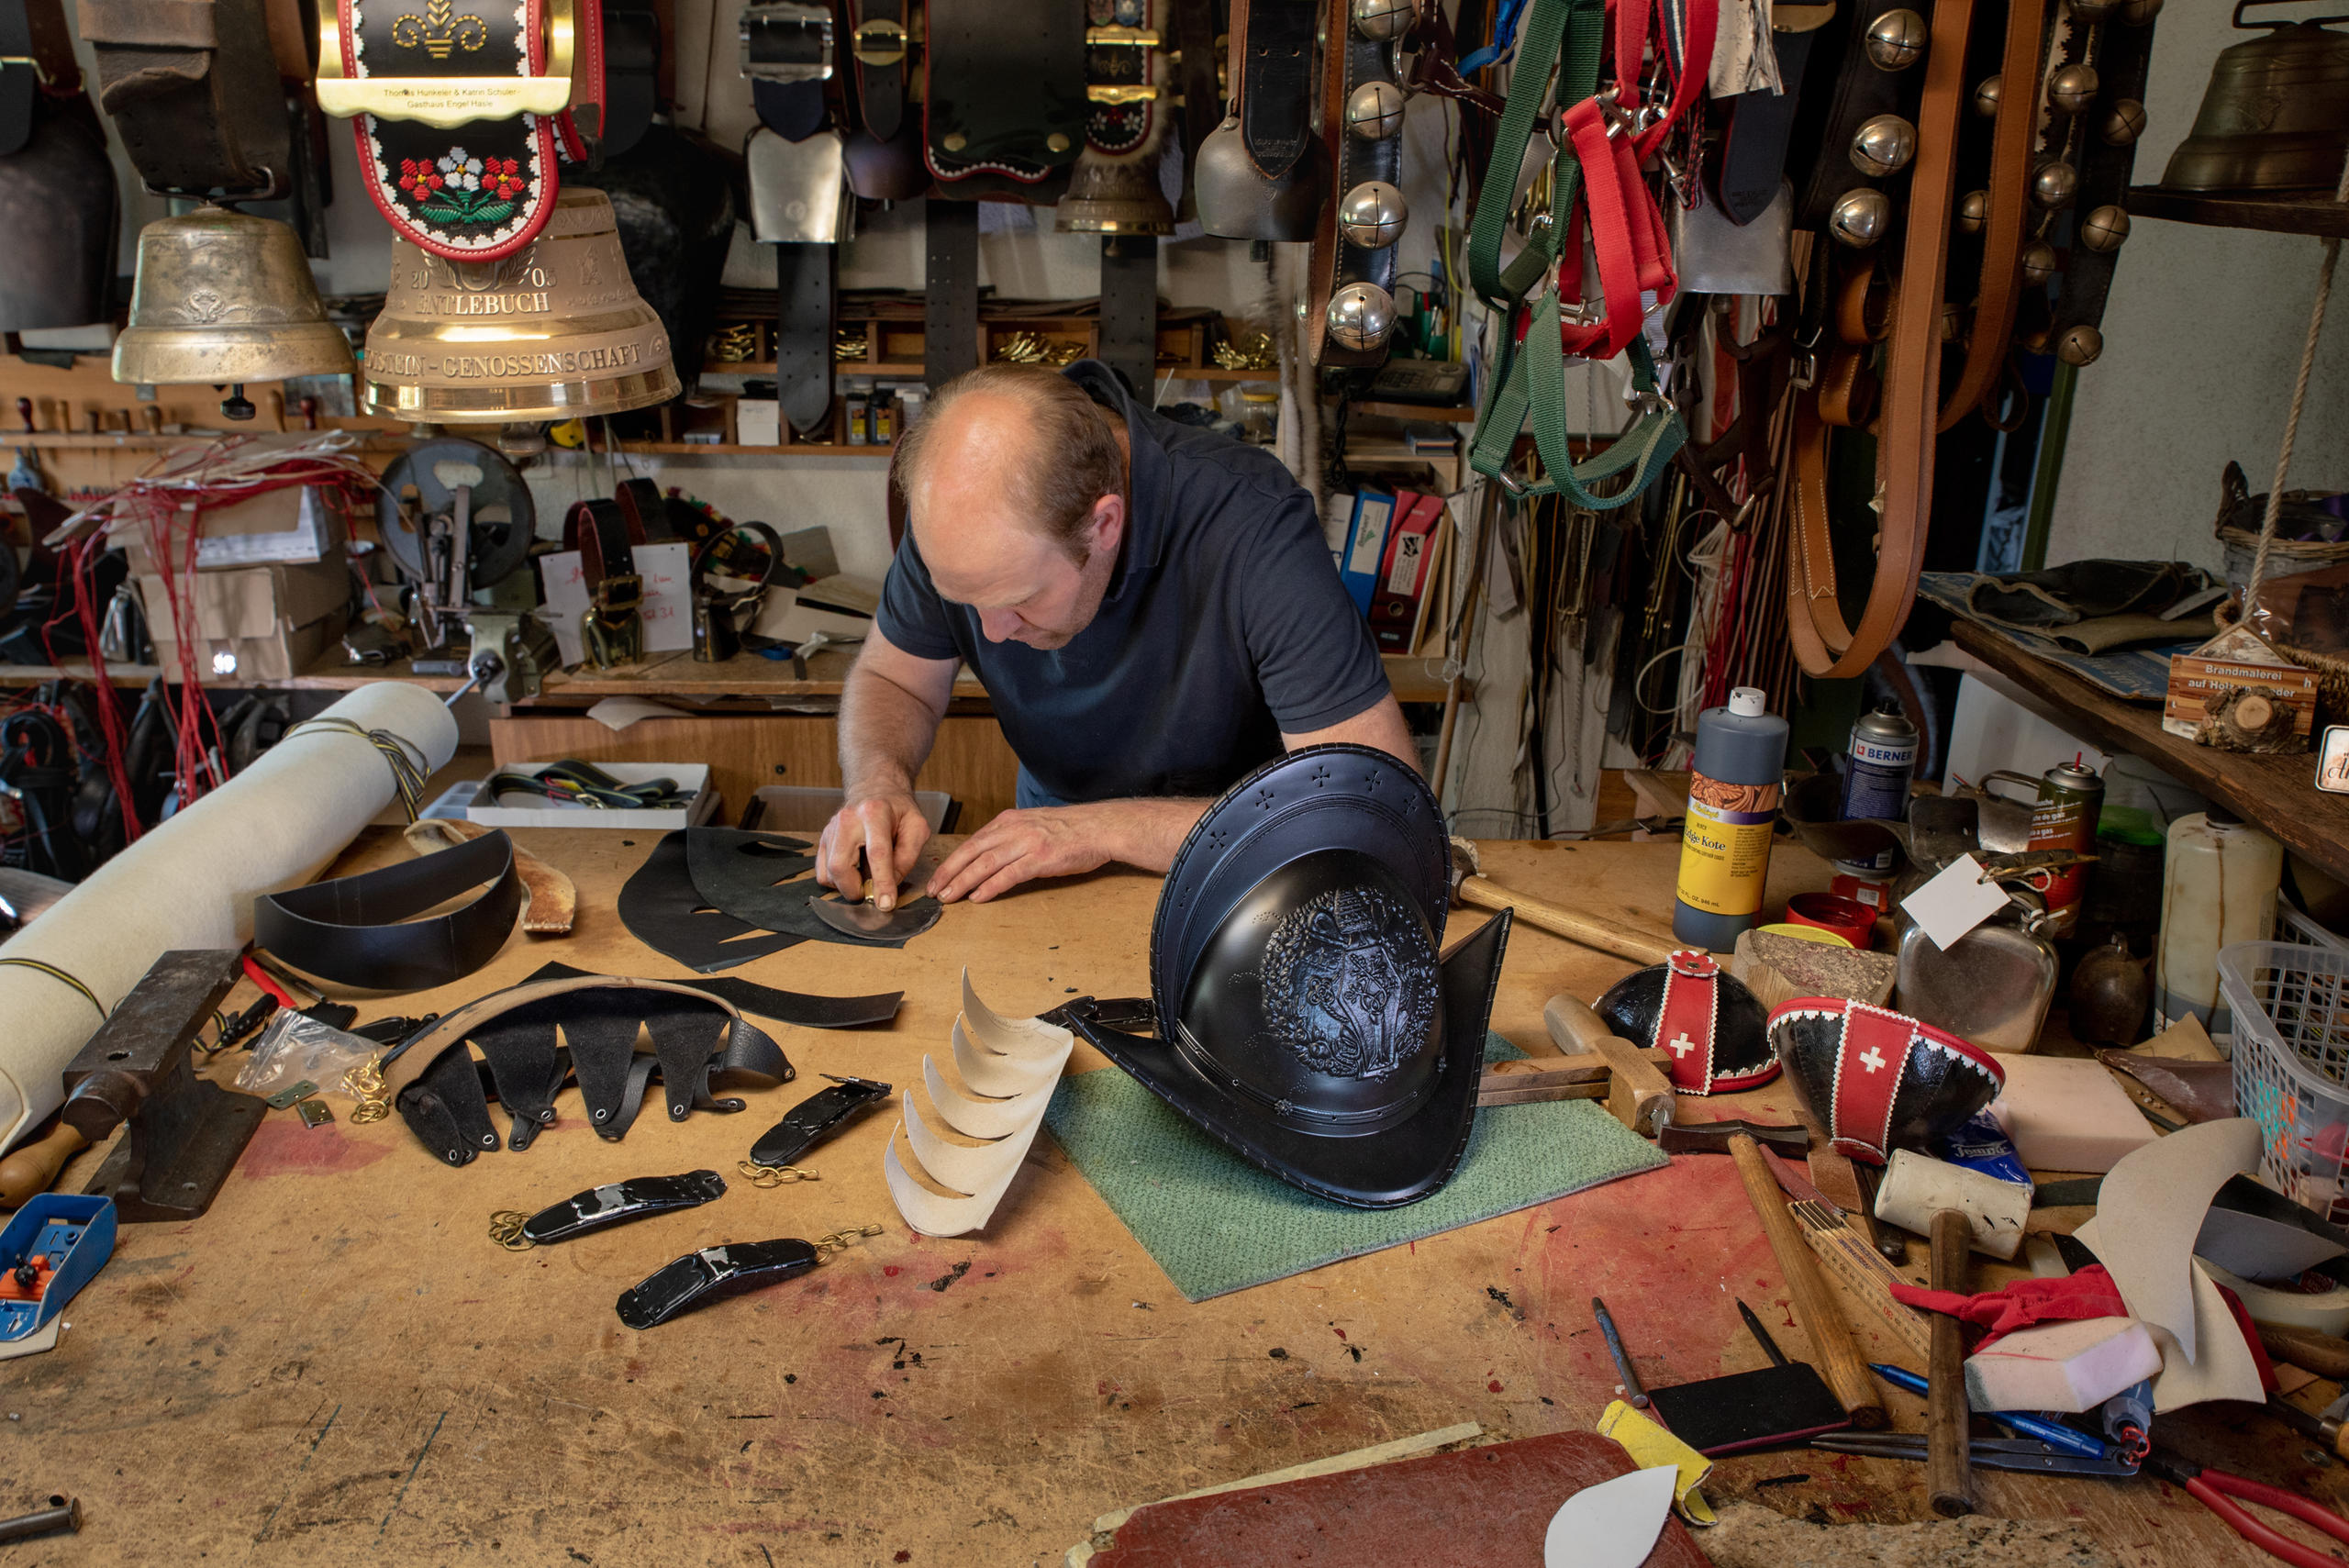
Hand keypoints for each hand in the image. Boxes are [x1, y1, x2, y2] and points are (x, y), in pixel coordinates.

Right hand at [816, 789, 932, 909]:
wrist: (875, 789)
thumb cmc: (897, 809)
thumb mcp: (916, 827)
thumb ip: (908, 856)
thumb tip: (891, 885)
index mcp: (874, 813)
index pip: (877, 854)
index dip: (882, 883)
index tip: (886, 904)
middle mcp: (847, 819)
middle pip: (840, 865)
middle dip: (855, 890)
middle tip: (871, 893)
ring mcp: (831, 829)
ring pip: (828, 872)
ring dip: (846, 886)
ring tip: (864, 879)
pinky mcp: (823, 838)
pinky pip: (821, 871)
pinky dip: (836, 880)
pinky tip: (852, 872)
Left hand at [931, 805, 1116, 903]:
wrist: (1100, 827)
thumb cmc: (1071, 829)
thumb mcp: (1034, 824)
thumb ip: (1011, 837)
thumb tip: (990, 855)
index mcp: (1009, 820)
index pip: (972, 842)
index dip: (952, 861)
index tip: (939, 876)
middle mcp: (1014, 829)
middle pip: (972, 851)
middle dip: (949, 872)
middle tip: (934, 890)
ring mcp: (1027, 843)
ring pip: (985, 863)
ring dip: (963, 881)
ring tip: (949, 896)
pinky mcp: (1041, 858)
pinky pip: (1009, 874)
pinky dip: (990, 886)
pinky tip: (978, 897)